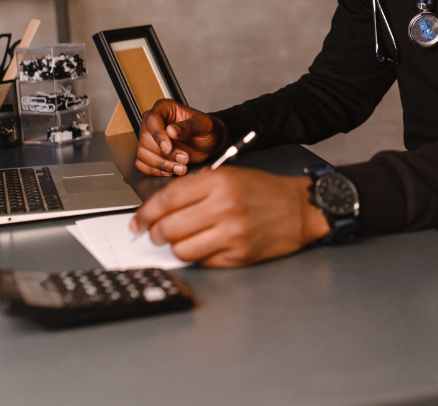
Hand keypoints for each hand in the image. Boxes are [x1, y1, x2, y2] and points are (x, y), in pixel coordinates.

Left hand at [128, 167, 330, 265]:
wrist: (300, 209)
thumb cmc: (264, 191)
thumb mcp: (229, 176)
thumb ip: (194, 189)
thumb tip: (158, 209)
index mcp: (218, 182)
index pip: (166, 200)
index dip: (145, 214)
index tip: (137, 222)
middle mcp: (224, 207)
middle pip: (169, 228)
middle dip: (156, 234)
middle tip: (157, 233)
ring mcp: (232, 234)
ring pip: (182, 250)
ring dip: (177, 247)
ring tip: (186, 239)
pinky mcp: (239, 255)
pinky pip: (203, 262)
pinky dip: (199, 256)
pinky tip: (208, 245)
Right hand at [135, 99, 226, 176]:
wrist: (210, 143)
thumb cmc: (207, 129)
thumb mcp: (204, 125)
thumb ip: (189, 126)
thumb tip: (171, 130)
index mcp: (164, 108)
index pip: (152, 119)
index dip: (158, 135)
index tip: (168, 148)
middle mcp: (153, 122)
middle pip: (145, 139)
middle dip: (164, 154)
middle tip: (184, 159)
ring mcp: (150, 138)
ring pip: (142, 153)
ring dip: (161, 164)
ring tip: (182, 167)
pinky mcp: (149, 153)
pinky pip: (142, 164)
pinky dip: (155, 170)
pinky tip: (171, 169)